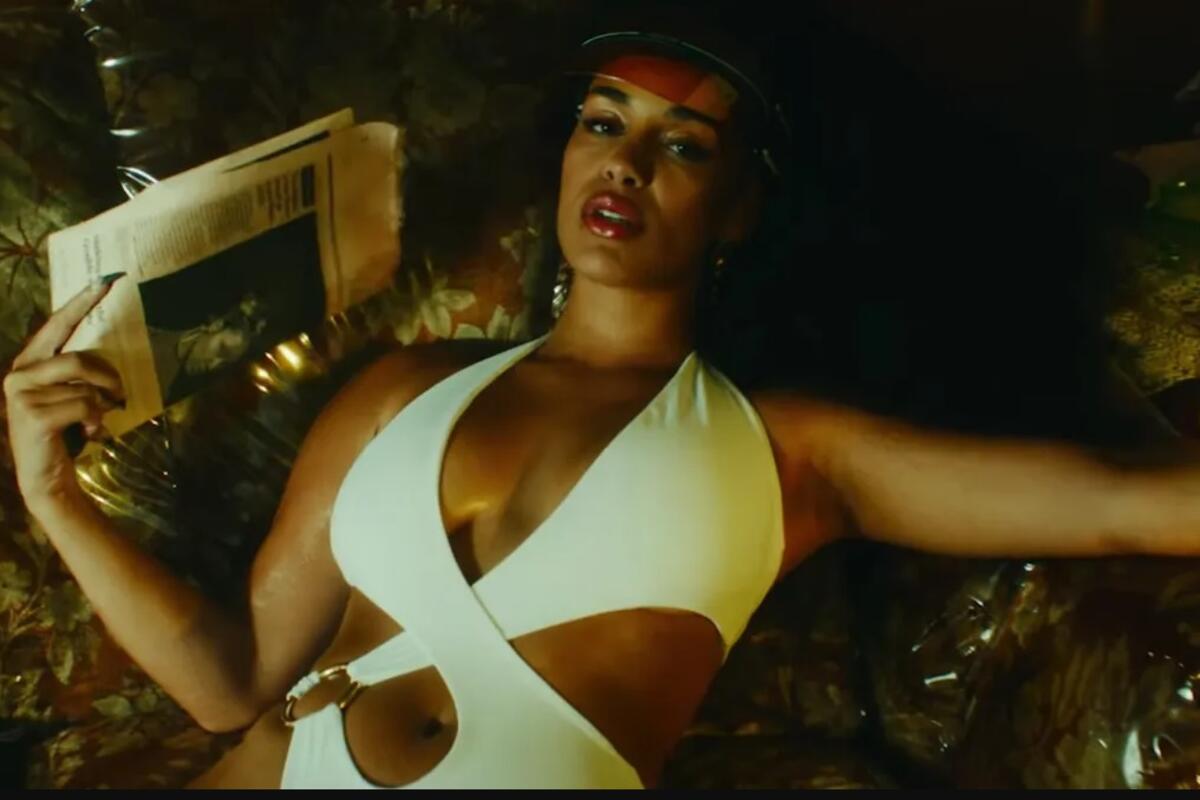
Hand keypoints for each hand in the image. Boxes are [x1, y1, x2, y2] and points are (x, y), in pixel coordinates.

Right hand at [3, 274, 126, 515]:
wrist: (46, 476)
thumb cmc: (63, 432)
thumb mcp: (70, 394)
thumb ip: (78, 372)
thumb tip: (109, 357)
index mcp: (28, 363)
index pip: (57, 325)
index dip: (81, 302)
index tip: (105, 281)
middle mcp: (19, 374)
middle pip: (79, 359)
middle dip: (108, 378)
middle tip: (119, 395)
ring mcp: (22, 395)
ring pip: (84, 385)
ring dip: (103, 402)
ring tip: (100, 417)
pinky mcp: (33, 415)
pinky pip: (84, 406)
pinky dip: (96, 419)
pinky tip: (89, 431)